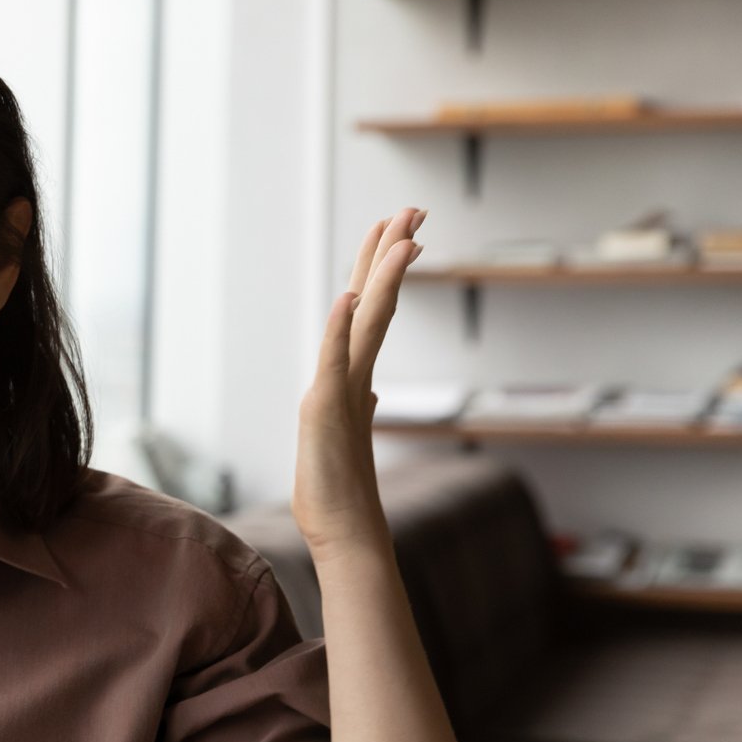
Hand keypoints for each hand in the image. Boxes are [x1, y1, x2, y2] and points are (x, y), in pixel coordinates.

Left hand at [293, 206, 425, 553]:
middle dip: (392, 254)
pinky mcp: (326, 410)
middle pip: (376, 302)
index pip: (372, 311)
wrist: (344, 532)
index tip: (403, 232)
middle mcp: (354, 376)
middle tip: (414, 208)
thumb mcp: (341, 434)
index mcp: (355, 378)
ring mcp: (343, 390)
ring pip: (366, 322)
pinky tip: (350, 297)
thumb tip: (367, 388)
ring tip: (402, 234)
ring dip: (382, 277)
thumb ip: (355, 405)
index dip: (385, 270)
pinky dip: (341, 328)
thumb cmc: (338, 489)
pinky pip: (336, 360)